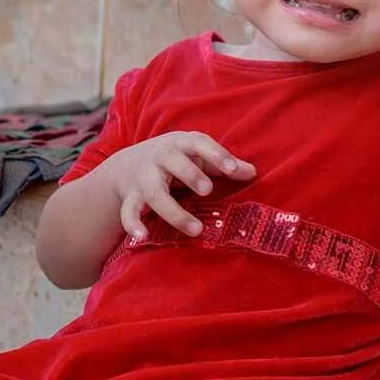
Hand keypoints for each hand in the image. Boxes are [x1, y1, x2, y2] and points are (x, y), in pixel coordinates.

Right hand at [96, 132, 254, 241]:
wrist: (126, 165)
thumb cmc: (174, 159)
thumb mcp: (196, 155)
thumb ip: (221, 164)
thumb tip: (252, 172)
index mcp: (180, 144)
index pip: (198, 143)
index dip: (215, 154)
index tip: (232, 168)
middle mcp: (160, 158)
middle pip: (172, 163)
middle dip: (189, 175)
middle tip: (207, 190)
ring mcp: (144, 179)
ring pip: (155, 193)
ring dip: (173, 211)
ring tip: (195, 229)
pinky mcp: (131, 198)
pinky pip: (129, 211)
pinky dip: (133, 224)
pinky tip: (142, 237)